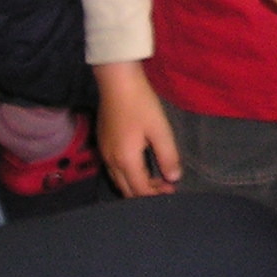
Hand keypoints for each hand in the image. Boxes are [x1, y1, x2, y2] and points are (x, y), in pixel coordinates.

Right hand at [96, 60, 179, 196]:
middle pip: (126, 189)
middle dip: (146, 193)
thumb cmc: (141, 104)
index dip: (156, 195)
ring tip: (156, 178)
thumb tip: (174, 178)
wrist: (117, 82)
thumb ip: (168, 156)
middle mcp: (111, 161)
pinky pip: (113, 169)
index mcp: (125, 160)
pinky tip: (139, 165)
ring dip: (136, 184)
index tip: (172, 190)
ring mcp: (104, 152)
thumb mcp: (160, 130)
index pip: (140, 190)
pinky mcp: (102, 143)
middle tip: (165, 187)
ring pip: (118, 180)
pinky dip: (127, 174)